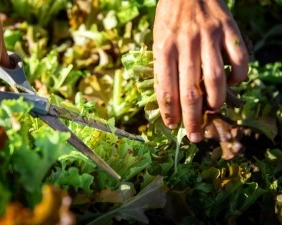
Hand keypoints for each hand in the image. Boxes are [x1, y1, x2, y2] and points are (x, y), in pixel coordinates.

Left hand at [152, 0, 248, 142]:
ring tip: (211, 111)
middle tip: (194, 136)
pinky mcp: (229, 30)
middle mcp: (186, 44)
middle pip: (190, 91)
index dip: (169, 112)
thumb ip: (163, 68)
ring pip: (215, 80)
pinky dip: (237, 78)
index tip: (172, 126)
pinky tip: (231, 84)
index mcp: (163, 48)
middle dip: (192, 119)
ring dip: (215, 102)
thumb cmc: (169, 19)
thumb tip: (170, 101)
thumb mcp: (158, 41)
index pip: (165, 89)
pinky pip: (239, 61)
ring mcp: (209, 37)